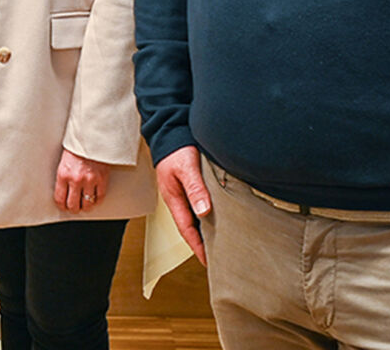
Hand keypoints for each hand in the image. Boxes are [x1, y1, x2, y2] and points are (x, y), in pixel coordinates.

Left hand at [53, 149, 111, 213]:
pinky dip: (97, 200)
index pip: (60, 198)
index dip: (61, 206)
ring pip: (87, 204)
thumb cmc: (77, 147)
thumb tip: (63, 191)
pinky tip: (94, 198)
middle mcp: (76, 179)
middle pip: (73, 205)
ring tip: (84, 205)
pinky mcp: (102, 179)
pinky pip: (99, 197)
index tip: (63, 206)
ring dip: (85, 207)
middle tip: (74, 208)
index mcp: (63, 174)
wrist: (92, 137)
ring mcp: (90, 180)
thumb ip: (63, 177)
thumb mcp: (64, 161)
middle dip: (73, 209)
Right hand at [153, 145, 210, 265]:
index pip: (186, 229)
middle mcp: (177, 198)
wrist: (169, 130)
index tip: (209, 261)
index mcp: (173, 198)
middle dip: (202, 243)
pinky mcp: (188, 185)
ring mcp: (181, 192)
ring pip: (194, 216)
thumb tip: (204, 212)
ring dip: (205, 229)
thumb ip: (195, 188)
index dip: (197, 246)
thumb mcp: (186, 168)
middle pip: (190, 226)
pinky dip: (206, 215)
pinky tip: (217, 216)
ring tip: (220, 241)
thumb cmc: (176, 147)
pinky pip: (197, 205)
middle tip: (218, 256)